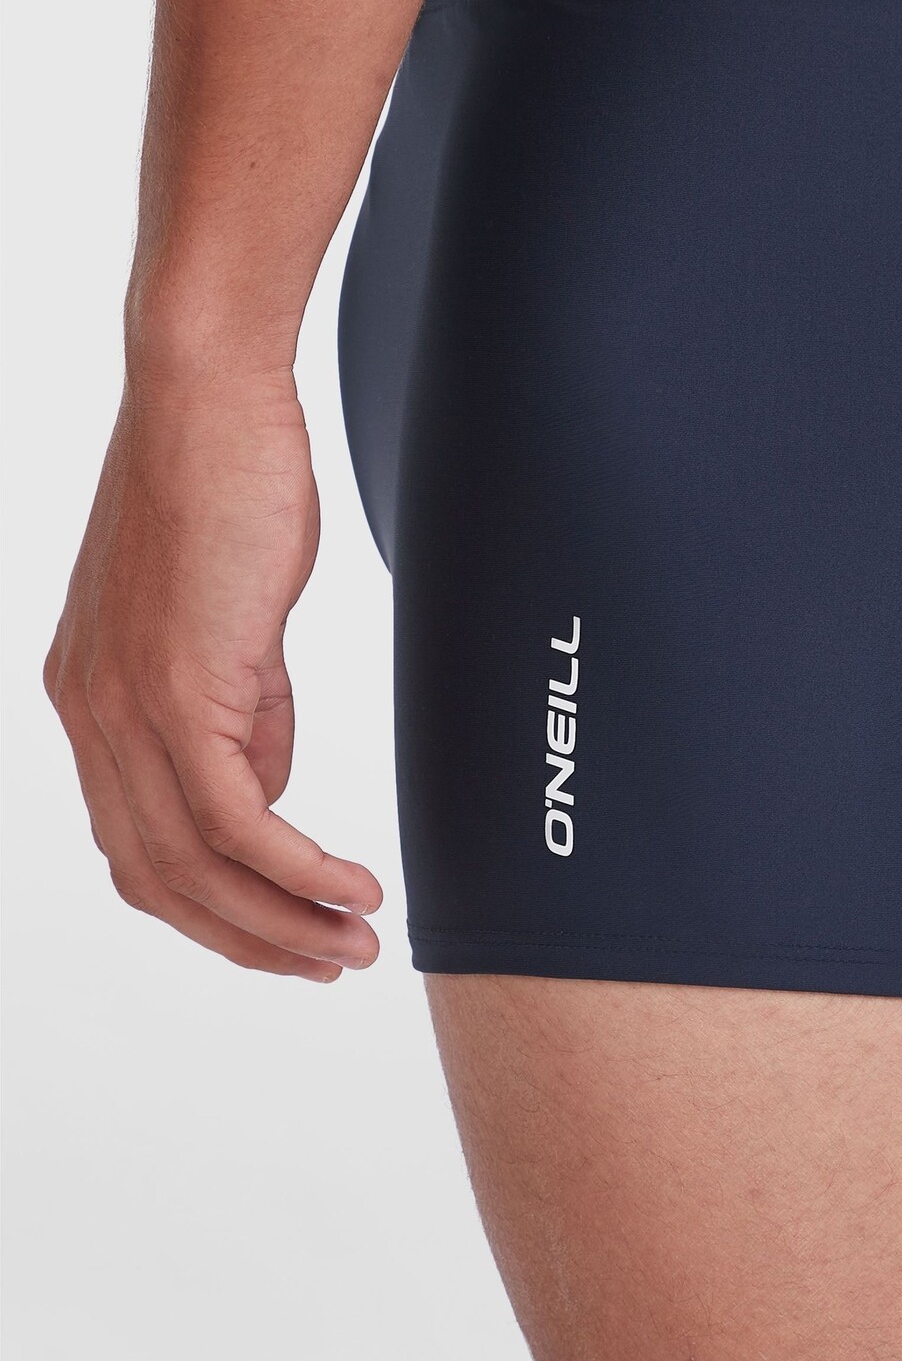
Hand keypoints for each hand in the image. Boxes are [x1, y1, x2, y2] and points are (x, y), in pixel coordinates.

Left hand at [45, 361, 381, 979]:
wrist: (205, 397)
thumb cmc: (226, 480)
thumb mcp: (229, 616)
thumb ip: (245, 706)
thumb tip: (271, 784)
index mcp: (93, 699)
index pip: (138, 846)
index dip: (211, 908)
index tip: (283, 930)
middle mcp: (91, 715)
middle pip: (158, 880)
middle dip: (248, 939)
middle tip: (327, 963)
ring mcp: (127, 706)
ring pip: (194, 866)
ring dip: (281, 921)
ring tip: (352, 944)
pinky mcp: (179, 688)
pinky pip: (236, 818)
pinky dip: (298, 870)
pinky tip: (350, 887)